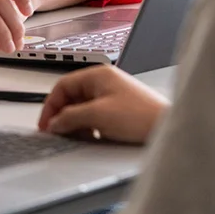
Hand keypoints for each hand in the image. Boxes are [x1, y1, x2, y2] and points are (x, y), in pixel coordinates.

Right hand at [38, 66, 168, 143]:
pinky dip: (89, 127)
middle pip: (72, 97)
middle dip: (63, 116)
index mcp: (97, 75)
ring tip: (74, 137)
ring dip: (76, 123)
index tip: (46, 124)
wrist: (168, 127)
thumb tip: (54, 122)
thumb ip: (71, 117)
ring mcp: (112, 96)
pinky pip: (95, 116)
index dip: (51, 106)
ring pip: (83, 108)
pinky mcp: (119, 110)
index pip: (62, 86)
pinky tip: (91, 138)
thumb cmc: (141, 116)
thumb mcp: (98, 116)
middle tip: (57, 133)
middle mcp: (104, 82)